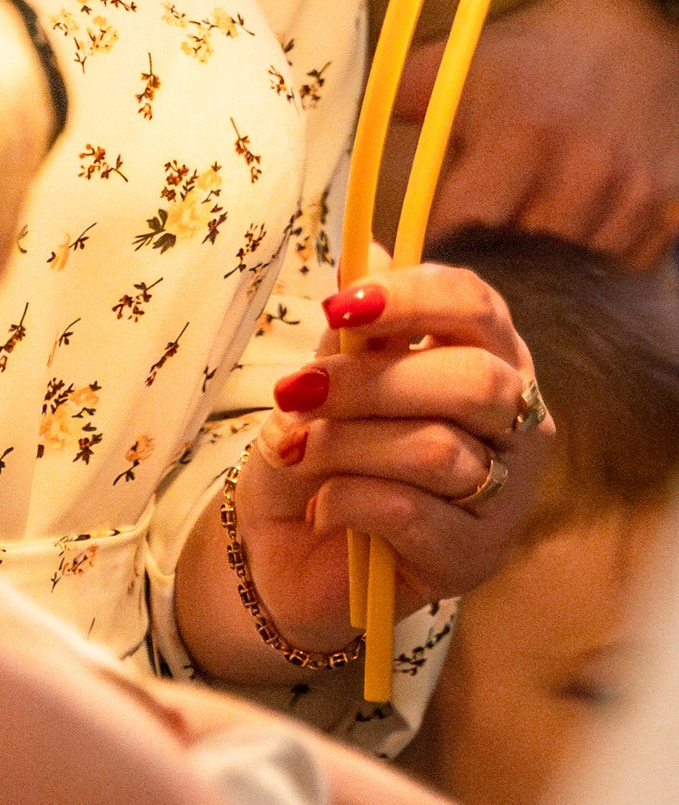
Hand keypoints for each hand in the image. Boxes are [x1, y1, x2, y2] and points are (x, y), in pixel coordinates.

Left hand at [178, 264, 553, 676]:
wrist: (284, 554)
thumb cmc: (319, 455)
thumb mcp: (328, 380)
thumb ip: (357, 328)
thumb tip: (371, 246)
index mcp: (491, 361)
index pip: (478, 307)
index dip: (413, 297)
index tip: (339, 303)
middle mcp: (519, 427)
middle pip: (474, 381)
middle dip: (371, 381)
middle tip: (296, 392)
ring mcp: (505, 498)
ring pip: (437, 450)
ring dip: (345, 445)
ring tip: (297, 450)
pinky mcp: (471, 559)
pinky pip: (409, 512)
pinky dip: (346, 500)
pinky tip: (320, 507)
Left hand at [395, 0, 678, 268]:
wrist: (631, 21)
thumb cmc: (527, 51)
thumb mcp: (454, 67)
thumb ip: (394, 112)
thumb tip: (334, 161)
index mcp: (519, 139)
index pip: (462, 232)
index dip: (436, 251)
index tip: (420, 257)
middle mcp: (579, 175)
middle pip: (515, 262)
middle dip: (486, 266)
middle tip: (464, 266)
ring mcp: (628, 198)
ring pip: (570, 275)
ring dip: (541, 271)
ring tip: (517, 252)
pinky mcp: (665, 212)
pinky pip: (619, 267)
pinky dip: (593, 265)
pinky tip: (571, 241)